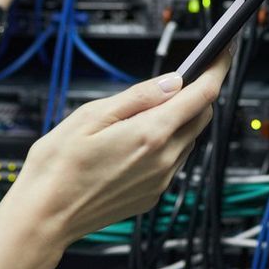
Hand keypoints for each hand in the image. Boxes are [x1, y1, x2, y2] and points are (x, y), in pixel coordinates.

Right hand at [3, 50, 233, 249]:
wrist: (45, 216)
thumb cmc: (58, 166)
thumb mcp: (91, 115)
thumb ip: (138, 97)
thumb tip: (172, 81)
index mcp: (150, 134)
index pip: (202, 94)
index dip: (217, 68)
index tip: (223, 52)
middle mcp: (163, 160)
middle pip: (201, 116)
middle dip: (197, 94)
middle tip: (177, 81)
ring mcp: (160, 181)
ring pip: (188, 139)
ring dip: (179, 120)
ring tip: (143, 115)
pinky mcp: (153, 195)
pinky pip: (173, 161)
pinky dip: (167, 144)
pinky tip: (137, 141)